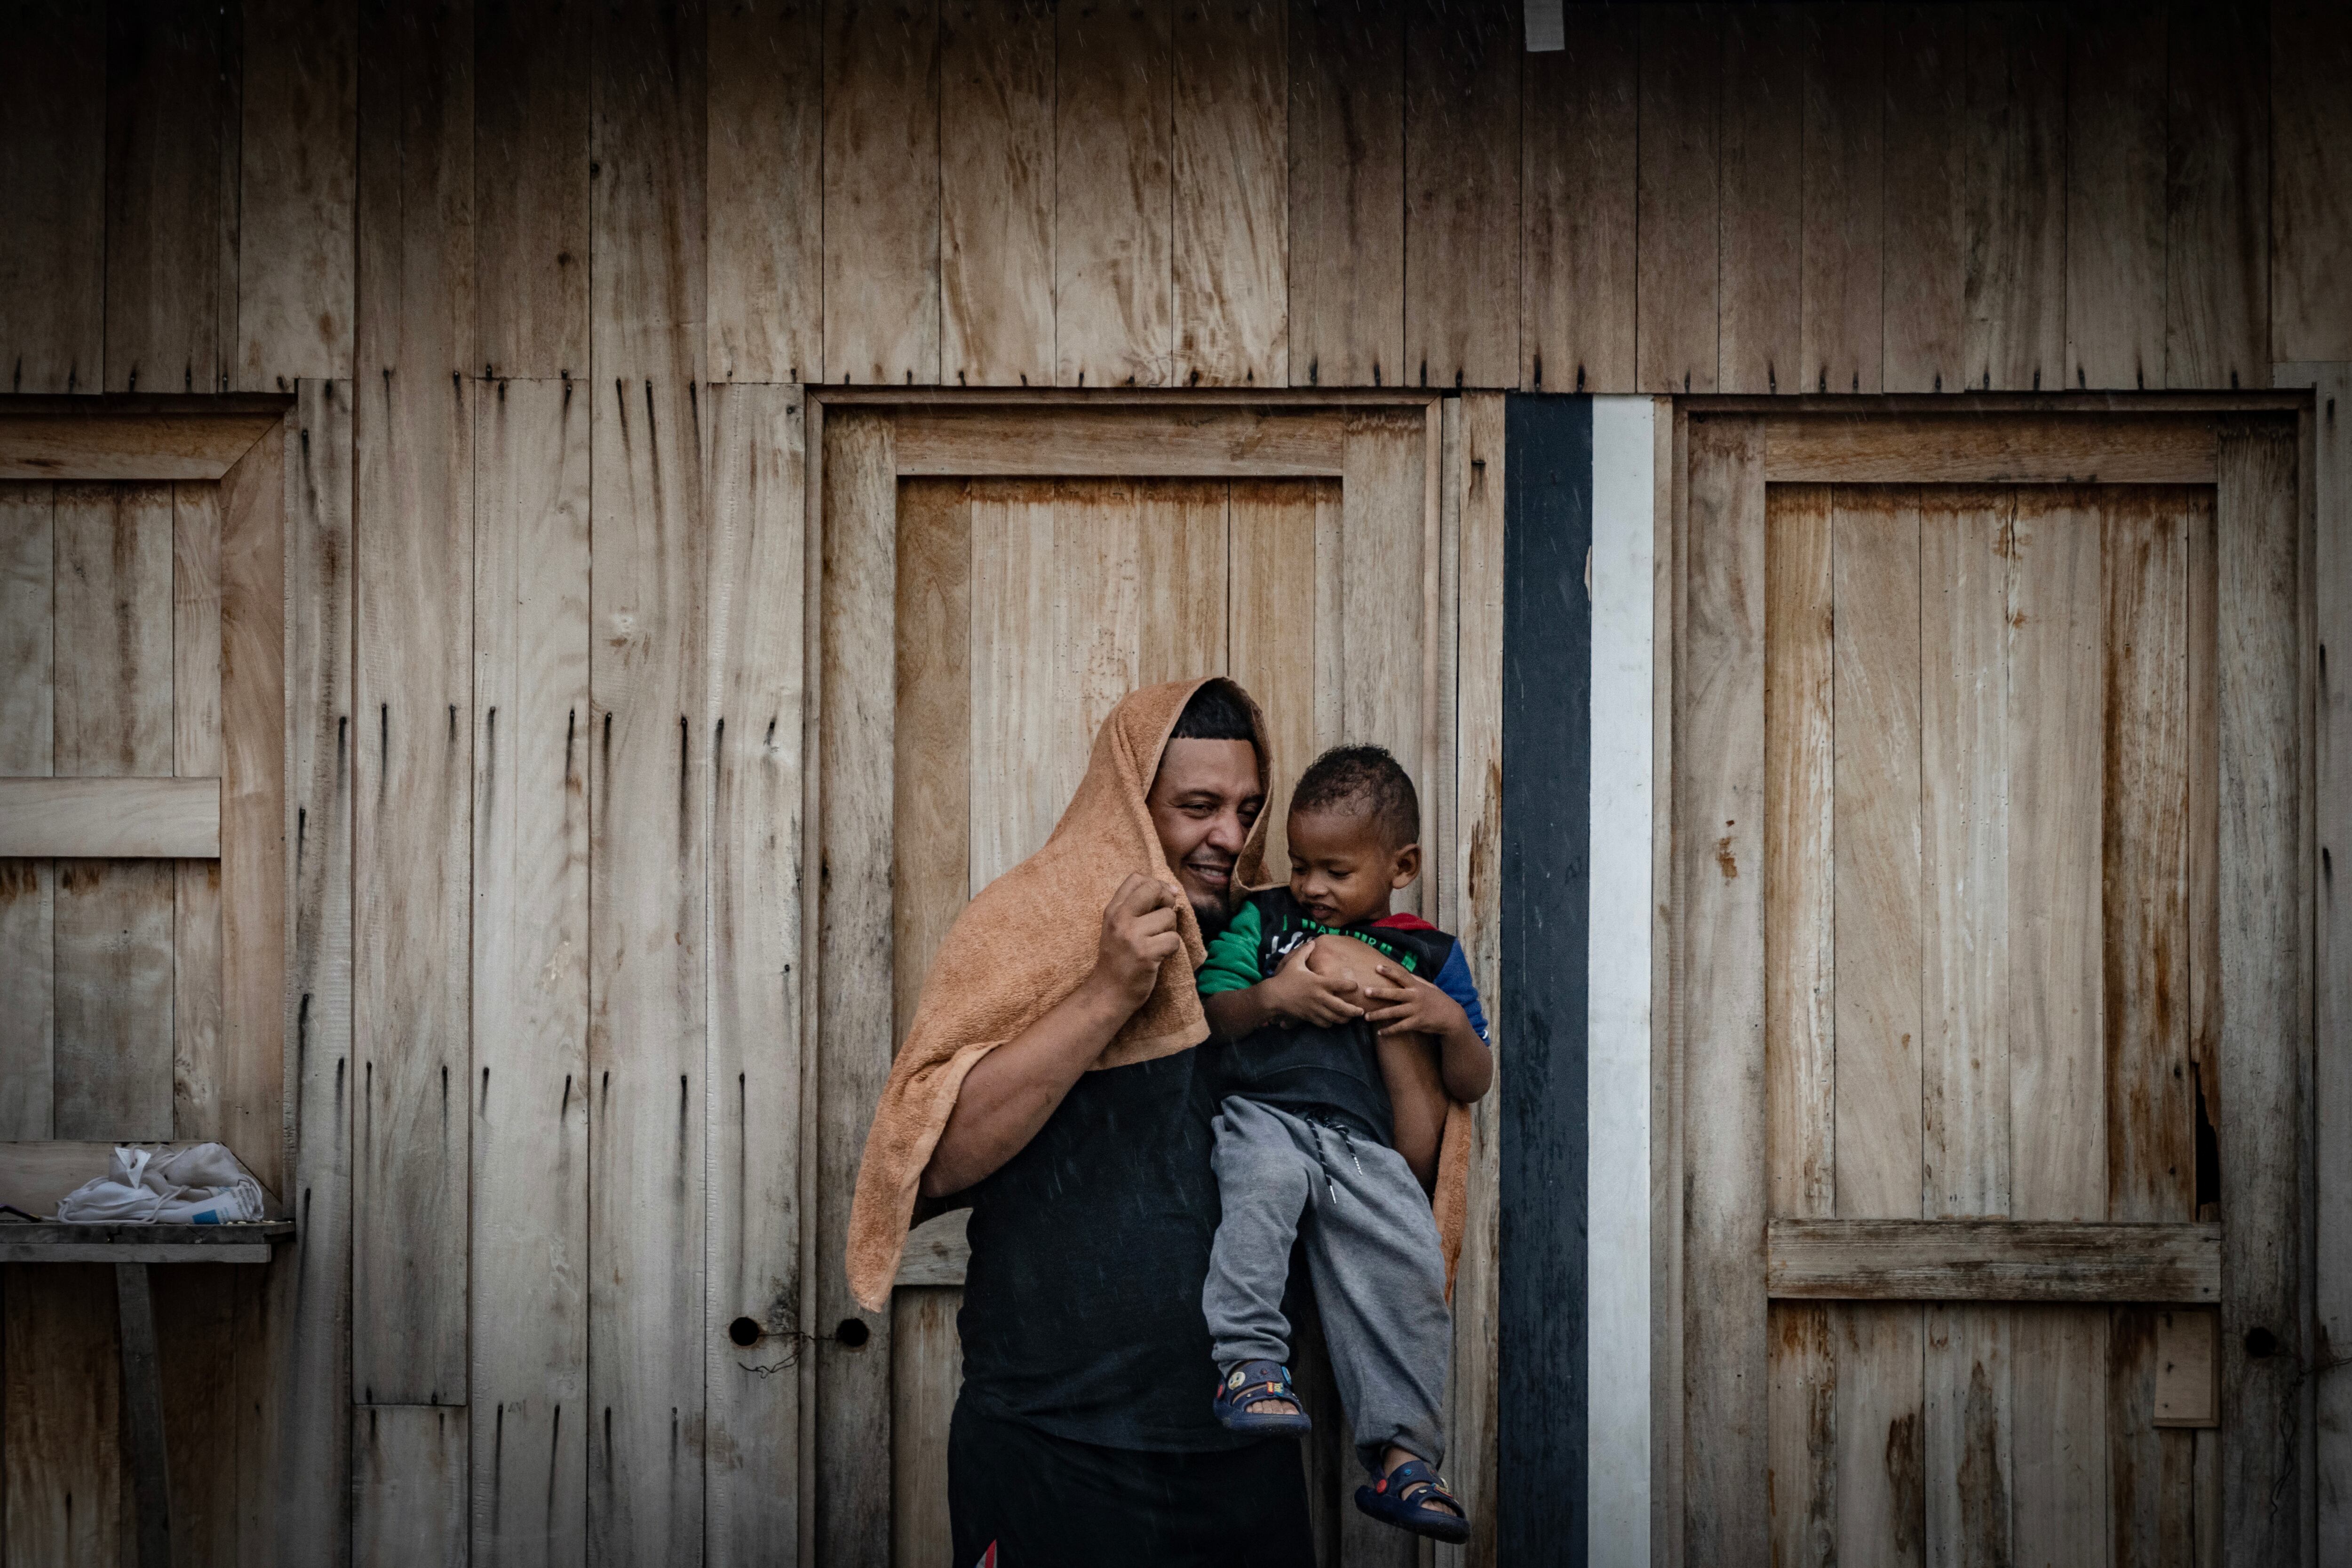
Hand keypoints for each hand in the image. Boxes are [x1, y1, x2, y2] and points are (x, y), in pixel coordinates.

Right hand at [1093, 874, 1183, 1008]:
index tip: (1161, 900)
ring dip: (1169, 931)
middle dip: (1167, 901)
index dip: (1156, 885)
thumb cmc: (1118, 959)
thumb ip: (1136, 907)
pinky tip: (1159, 957)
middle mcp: (1120, 919)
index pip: (1137, 878)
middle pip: (1154, 889)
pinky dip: (1171, 949)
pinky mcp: (1146, 954)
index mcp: (1112, 910)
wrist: (1108, 993)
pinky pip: (1173, 940)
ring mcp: (1132, 937)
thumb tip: (1172, 890)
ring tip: (1156, 943)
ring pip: (1169, 917)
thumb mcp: (1117, 927)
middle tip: (1164, 919)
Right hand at [1260, 938, 1365, 1026]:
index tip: (1356, 986)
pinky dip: (1331, 1023)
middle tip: (1361, 1011)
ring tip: (1350, 1017)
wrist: (1273, 996)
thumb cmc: (1286, 978)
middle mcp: (1319, 997)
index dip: (1351, 986)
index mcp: (1319, 982)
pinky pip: (1324, 1023)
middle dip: (1354, 1011)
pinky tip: (1334, 1020)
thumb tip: (1313, 941)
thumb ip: (1305, 951)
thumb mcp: (1295, 962)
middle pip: (1342, 1007)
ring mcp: (1315, 1009)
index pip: (1340, 984)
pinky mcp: (1309, 1017)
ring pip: (1335, 1018)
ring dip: (1344, 1019)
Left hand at [1360, 962, 1469, 1038]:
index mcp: (1417, 986)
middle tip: (1366, 992)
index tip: (1377, 967)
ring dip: (1379, 1015)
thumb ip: (1416, 980)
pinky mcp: (1417, 1023)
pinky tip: (1380, 1032)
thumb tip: (1403, 972)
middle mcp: (1415, 997)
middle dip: (1379, 993)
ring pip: (1394, 1012)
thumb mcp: (1429, 987)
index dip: (1389, 971)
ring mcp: (1416, 1010)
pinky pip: (1400, 1027)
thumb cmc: (1438, 1000)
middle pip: (1394, 994)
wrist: (1452, 1017)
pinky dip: (1389, 1030)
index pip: (1402, 976)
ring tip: (1366, 1016)